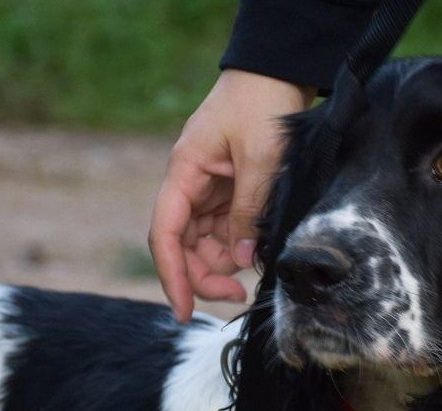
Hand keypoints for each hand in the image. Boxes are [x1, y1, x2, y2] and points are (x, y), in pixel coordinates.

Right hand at [149, 70, 314, 321]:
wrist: (276, 69)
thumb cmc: (262, 102)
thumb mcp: (260, 157)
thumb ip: (248, 211)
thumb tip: (241, 261)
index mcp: (184, 173)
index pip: (164, 235)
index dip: (171, 276)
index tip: (183, 311)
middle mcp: (189, 186)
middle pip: (181, 248)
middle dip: (203, 278)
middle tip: (237, 296)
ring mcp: (207, 192)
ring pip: (202, 246)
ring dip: (221, 267)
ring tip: (251, 272)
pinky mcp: (226, 195)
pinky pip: (222, 234)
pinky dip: (235, 250)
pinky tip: (253, 254)